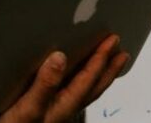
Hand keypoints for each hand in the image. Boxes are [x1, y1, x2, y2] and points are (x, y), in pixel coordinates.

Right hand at [0, 35, 129, 122]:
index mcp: (64, 105)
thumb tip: (59, 58)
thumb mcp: (28, 106)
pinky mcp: (47, 107)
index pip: (89, 79)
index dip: (101, 59)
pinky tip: (75, 74)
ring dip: (100, 74)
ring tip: (108, 61)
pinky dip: (83, 79)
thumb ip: (45, 84)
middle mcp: (64, 107)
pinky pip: (74, 90)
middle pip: (95, 86)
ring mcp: (57, 108)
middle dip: (109, 68)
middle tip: (121, 52)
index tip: (111, 41)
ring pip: (87, 89)